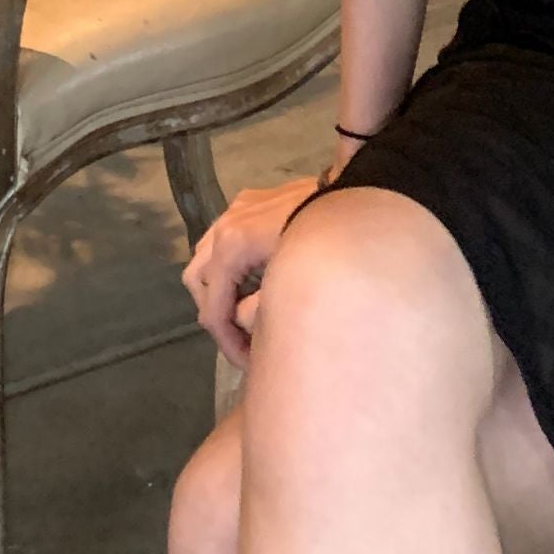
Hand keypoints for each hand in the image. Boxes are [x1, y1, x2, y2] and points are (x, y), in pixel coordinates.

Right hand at [182, 174, 320, 365]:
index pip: (213, 307)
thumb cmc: (326, 242)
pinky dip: (228, 263)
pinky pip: (222, 238)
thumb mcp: (290, 286)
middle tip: (242, 340)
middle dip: (217, 314)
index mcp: (232, 245)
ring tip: (244, 311)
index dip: (226, 341)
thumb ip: (258, 313)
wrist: (354, 192)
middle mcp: (225, 223)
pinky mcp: (249, 202)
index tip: (246, 361)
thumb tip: (241, 325)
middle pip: (199, 281)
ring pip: (205, 256)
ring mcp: (236, 208)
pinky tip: (252, 279)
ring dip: (219, 287)